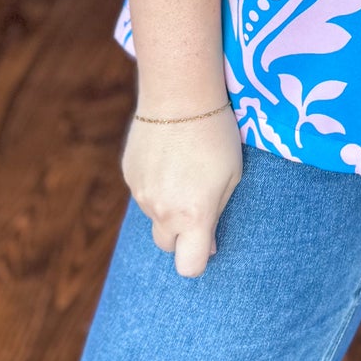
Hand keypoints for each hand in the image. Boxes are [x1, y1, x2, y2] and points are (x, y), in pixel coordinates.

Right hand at [122, 105, 242, 277]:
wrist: (179, 94)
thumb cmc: (216, 134)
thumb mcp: (232, 176)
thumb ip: (217, 215)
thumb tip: (209, 246)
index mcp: (194, 216)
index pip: (190, 267)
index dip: (198, 259)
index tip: (207, 243)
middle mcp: (163, 211)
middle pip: (167, 245)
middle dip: (181, 234)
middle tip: (197, 202)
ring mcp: (141, 194)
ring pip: (154, 216)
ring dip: (167, 205)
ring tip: (183, 169)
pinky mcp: (128, 174)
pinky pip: (142, 192)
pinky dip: (154, 184)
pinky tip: (167, 156)